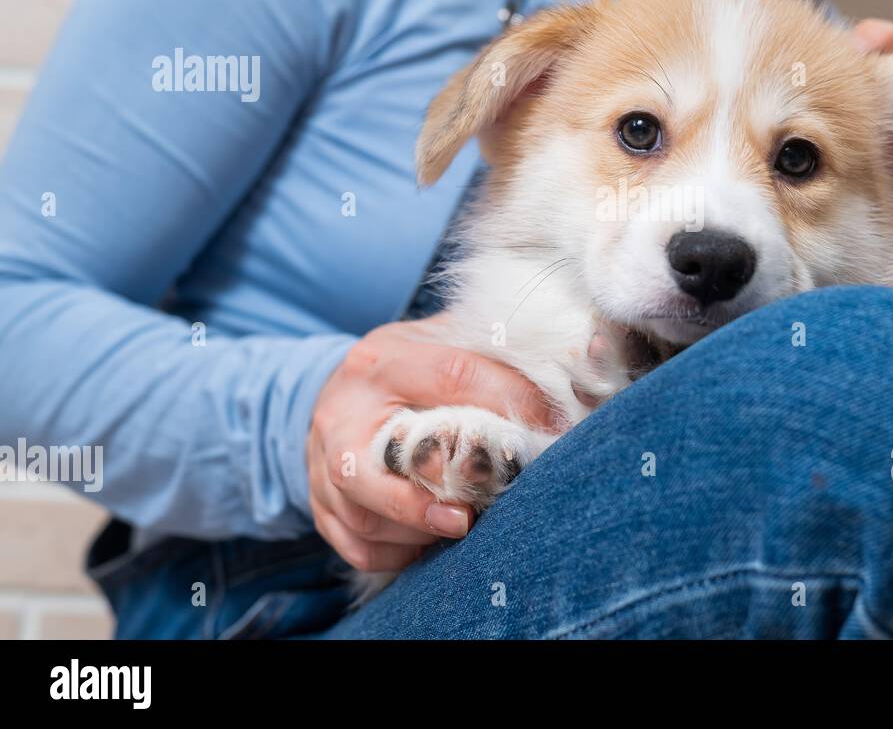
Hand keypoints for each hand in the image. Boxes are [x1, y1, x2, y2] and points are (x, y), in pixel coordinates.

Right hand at [307, 318, 556, 572]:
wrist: (342, 393)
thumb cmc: (411, 370)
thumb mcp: (444, 344)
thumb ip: (494, 357)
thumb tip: (570, 379)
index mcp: (382, 360)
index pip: (450, 377)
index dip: (505, 400)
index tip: (550, 425)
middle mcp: (343, 410)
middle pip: (384, 460)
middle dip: (440, 488)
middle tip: (483, 504)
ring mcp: (321, 461)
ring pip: (367, 511)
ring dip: (420, 526)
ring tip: (462, 523)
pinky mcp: (319, 504)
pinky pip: (358, 544)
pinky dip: (399, 551)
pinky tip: (430, 542)